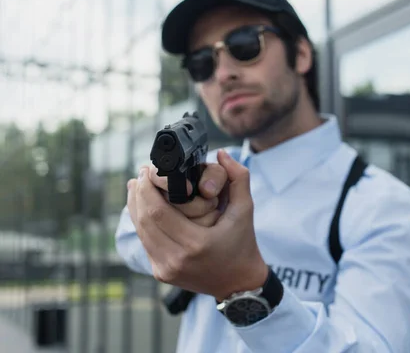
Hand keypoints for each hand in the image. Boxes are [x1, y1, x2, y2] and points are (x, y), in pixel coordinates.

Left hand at [127, 149, 267, 300]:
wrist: (239, 283)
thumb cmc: (243, 244)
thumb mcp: (246, 210)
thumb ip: (238, 178)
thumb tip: (221, 154)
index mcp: (196, 244)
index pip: (157, 211)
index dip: (147, 187)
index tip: (148, 170)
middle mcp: (176, 259)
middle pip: (143, 220)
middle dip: (138, 193)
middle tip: (141, 173)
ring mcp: (165, 269)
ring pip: (139, 231)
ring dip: (135, 206)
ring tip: (137, 186)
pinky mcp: (161, 273)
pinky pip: (145, 242)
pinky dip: (141, 222)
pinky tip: (142, 207)